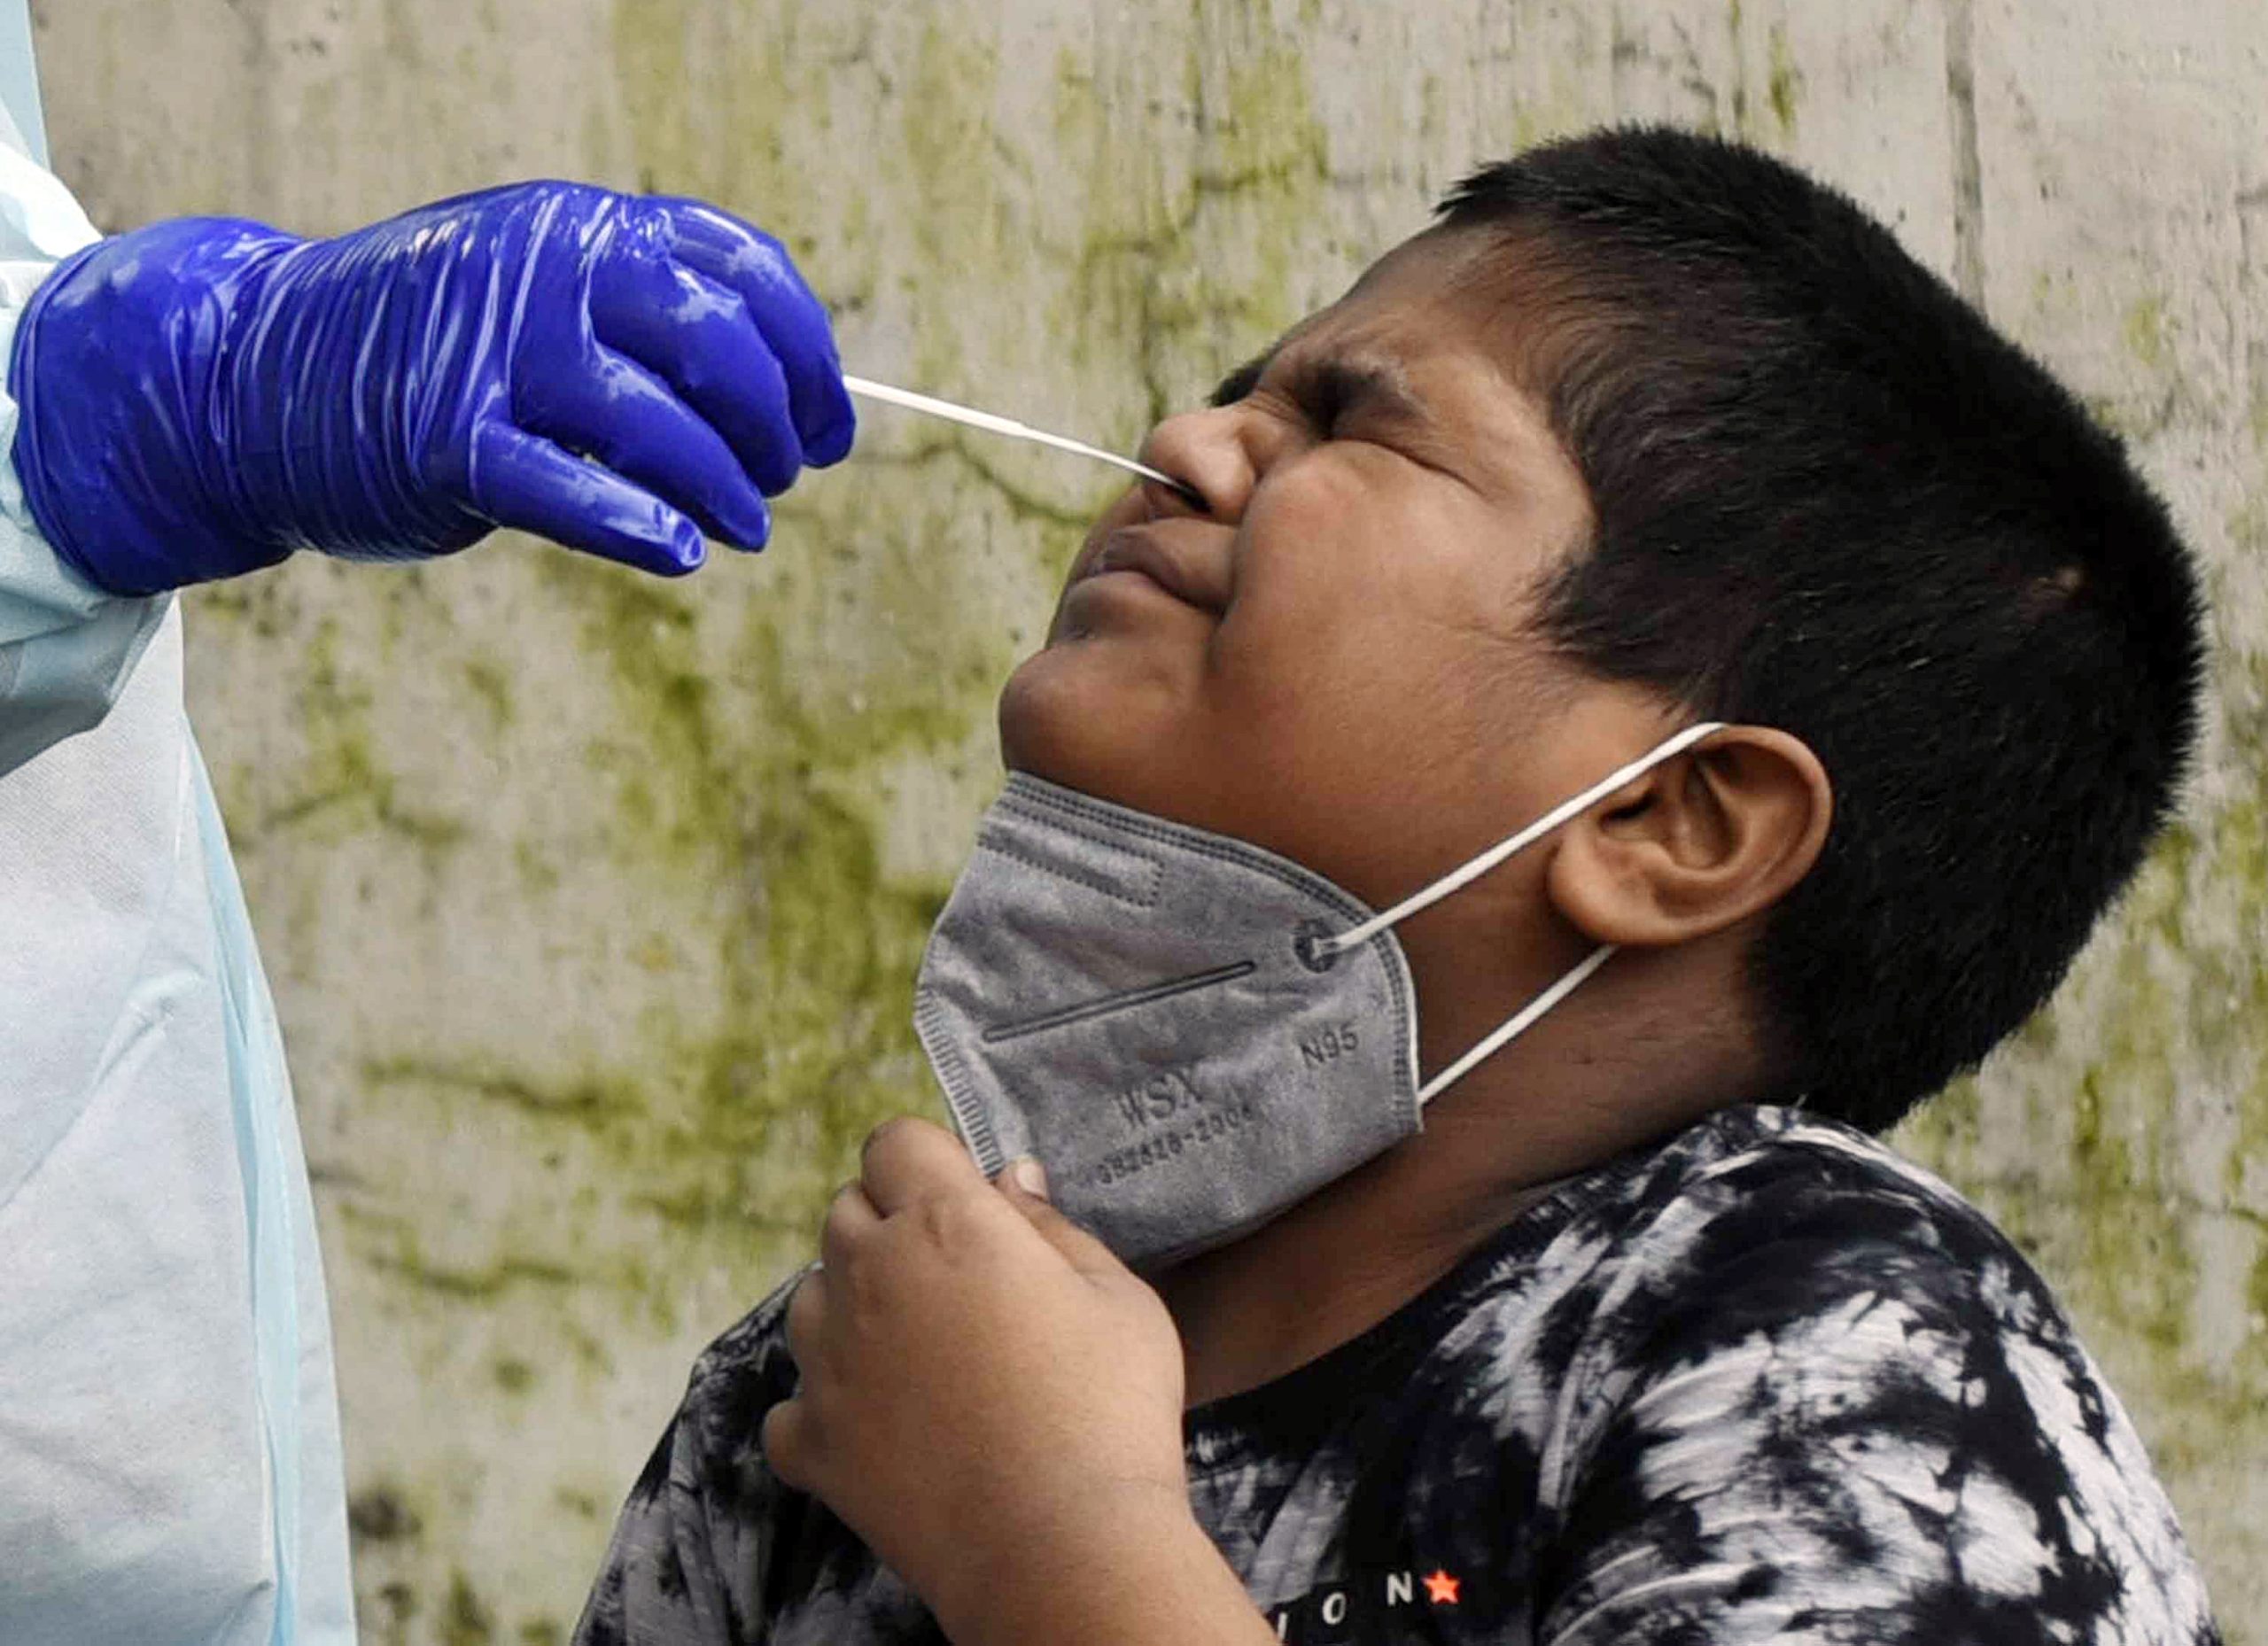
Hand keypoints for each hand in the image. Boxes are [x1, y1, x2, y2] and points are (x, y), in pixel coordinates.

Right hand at [9, 182, 855, 592]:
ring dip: (726, 490)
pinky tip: (683, 554)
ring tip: (748, 528)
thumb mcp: (543, 289)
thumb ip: (647, 315)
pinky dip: (638, 527)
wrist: (256, 374)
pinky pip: (567, 490)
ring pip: (656, 426)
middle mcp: (544, 270)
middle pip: (716, 349)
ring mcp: (490, 354)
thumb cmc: (437, 346)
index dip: (809, 359)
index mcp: (583, 223)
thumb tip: (795, 395)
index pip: (743, 273)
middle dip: (775, 429)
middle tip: (782, 481)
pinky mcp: (442, 443)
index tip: (833, 428)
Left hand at [762, 1116, 1196, 1641]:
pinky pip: (792, 1404)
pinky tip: (881, 1426)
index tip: (965, 1198)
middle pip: (845, 1212)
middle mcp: (868, 1276)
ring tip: (919, 1353)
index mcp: (942, 1223)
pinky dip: (825, 1408)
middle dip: (889, 1224)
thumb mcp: (1117, 1296)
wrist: (1060, 1546)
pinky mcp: (813, 1442)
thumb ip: (1053, 1227)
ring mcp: (828, 1362)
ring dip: (851, 1306)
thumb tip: (1010, 1179)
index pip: (893, 1143)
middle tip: (954, 1279)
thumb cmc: (1109, 1410)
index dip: (927, 1161)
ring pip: (810, 1298)